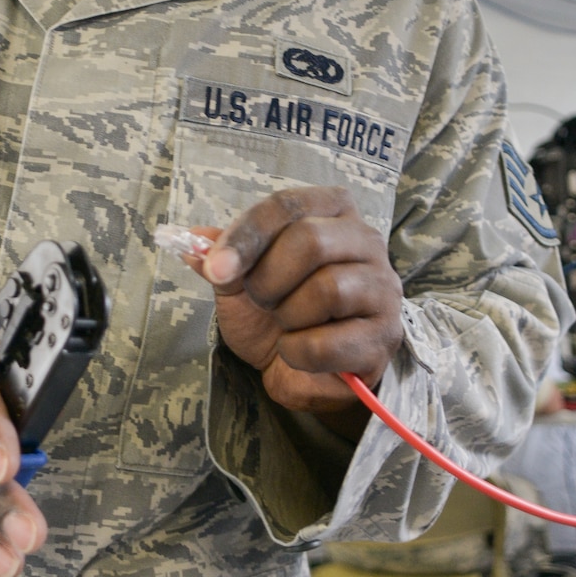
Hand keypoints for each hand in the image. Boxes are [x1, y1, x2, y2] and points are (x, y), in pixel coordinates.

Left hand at [196, 187, 402, 420]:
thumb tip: (191, 239)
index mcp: (333, 214)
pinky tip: (296, 352)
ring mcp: (383, 290)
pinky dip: (297, 352)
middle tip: (260, 301)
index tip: (216, 268)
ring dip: (287, 316)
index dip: (247, 235)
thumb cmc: (275, 316)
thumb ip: (219, 256)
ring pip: (327, 290)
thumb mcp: (240, 282)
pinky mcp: (383, 338)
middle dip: (268, 279)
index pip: (289, 205)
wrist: (300, 371)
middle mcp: (367, 243)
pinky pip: (327, 342)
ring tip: (284, 325)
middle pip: (311, 241)